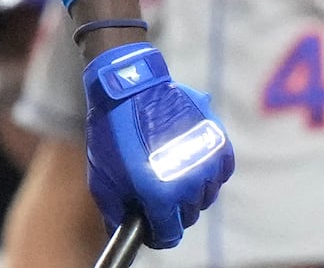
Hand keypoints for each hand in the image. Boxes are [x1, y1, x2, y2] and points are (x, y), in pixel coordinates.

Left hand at [82, 44, 234, 250]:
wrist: (130, 86)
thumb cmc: (112, 131)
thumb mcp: (102, 177)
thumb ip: (115, 213)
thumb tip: (126, 233)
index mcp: (160, 196)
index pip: (169, 236)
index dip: (157, 234)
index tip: (151, 225)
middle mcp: (189, 183)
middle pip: (187, 216)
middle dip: (172, 210)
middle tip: (156, 193)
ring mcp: (207, 162)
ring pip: (205, 196)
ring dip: (191, 191)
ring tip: (170, 171)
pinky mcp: (218, 141)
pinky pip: (221, 173)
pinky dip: (209, 173)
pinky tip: (190, 161)